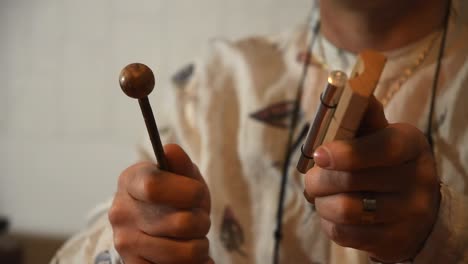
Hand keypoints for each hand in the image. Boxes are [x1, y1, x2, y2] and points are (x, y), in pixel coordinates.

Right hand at [109, 144, 212, 263]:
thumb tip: (171, 150)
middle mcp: (121, 212)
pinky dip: (194, 263)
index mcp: (130, 181)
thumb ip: (180, 164)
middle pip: (181, 223)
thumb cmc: (174, 195)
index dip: (187, 192)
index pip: (155, 186)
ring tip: (194, 238)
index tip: (197, 194)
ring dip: (200, 246)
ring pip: (185, 252)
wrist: (156, 226)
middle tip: (198, 219)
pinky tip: (188, 254)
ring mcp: (125, 243)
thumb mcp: (182, 175)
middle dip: (202, 222)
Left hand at [304, 98, 440, 261]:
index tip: (319, 155)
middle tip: (311, 179)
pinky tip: (332, 214)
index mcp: (411, 144)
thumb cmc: (383, 163)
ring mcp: (410, 214)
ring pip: (344, 210)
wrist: (414, 210)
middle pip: (351, 181)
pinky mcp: (394, 241)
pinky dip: (328, 222)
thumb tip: (343, 86)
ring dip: (321, 202)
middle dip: (318, 180)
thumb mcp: (380, 135)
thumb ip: (361, 116)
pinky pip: (343, 234)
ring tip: (321, 197)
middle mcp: (418, 179)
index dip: (345, 152)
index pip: (380, 148)